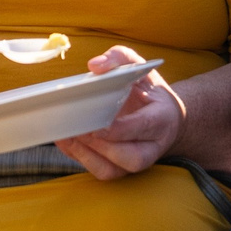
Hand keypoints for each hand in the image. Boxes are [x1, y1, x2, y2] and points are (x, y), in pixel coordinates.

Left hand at [56, 46, 183, 180]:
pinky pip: (100, 171)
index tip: (99, 124)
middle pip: (131, 157)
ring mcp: (137, 160)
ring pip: (114, 171)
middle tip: (79, 129)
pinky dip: (80, 158)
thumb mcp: (138, 66)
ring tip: (68, 135)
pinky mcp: (121, 168)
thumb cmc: (147, 89)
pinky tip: (66, 140)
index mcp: (162, 117)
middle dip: (102, 146)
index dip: (121, 129)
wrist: (164, 115)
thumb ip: (118, 58)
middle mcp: (153, 145)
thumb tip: (94, 65)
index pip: (144, 126)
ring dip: (87, 156)